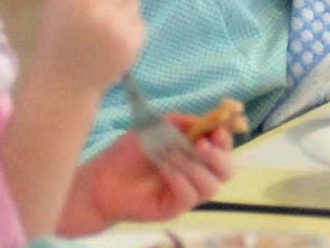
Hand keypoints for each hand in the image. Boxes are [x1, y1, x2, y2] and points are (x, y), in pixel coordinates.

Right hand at [30, 0, 144, 93]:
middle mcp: (103, 12)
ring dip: (121, 7)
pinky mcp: (135, 44)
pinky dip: (128, 25)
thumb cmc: (56, 39)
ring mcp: (121, 29)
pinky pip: (139, 20)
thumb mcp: (54, 1)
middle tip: (96, 6)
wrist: (65, 85)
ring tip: (103, 26)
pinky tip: (111, 39)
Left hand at [61, 115, 234, 233]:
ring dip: (194, 167)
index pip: (223, 148)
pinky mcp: (175, 208)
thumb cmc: (128, 153)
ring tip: (171, 155)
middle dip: (218, 157)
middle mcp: (196, 174)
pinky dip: (180, 179)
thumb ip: (180, 122)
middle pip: (227, 171)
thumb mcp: (155, 127)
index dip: (225, 139)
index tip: (216, 131)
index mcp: (195, 153)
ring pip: (211, 186)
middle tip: (201, 145)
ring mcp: (187, 193)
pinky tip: (164, 169)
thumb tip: (204, 121)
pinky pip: (189, 196)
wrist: (102, 178)